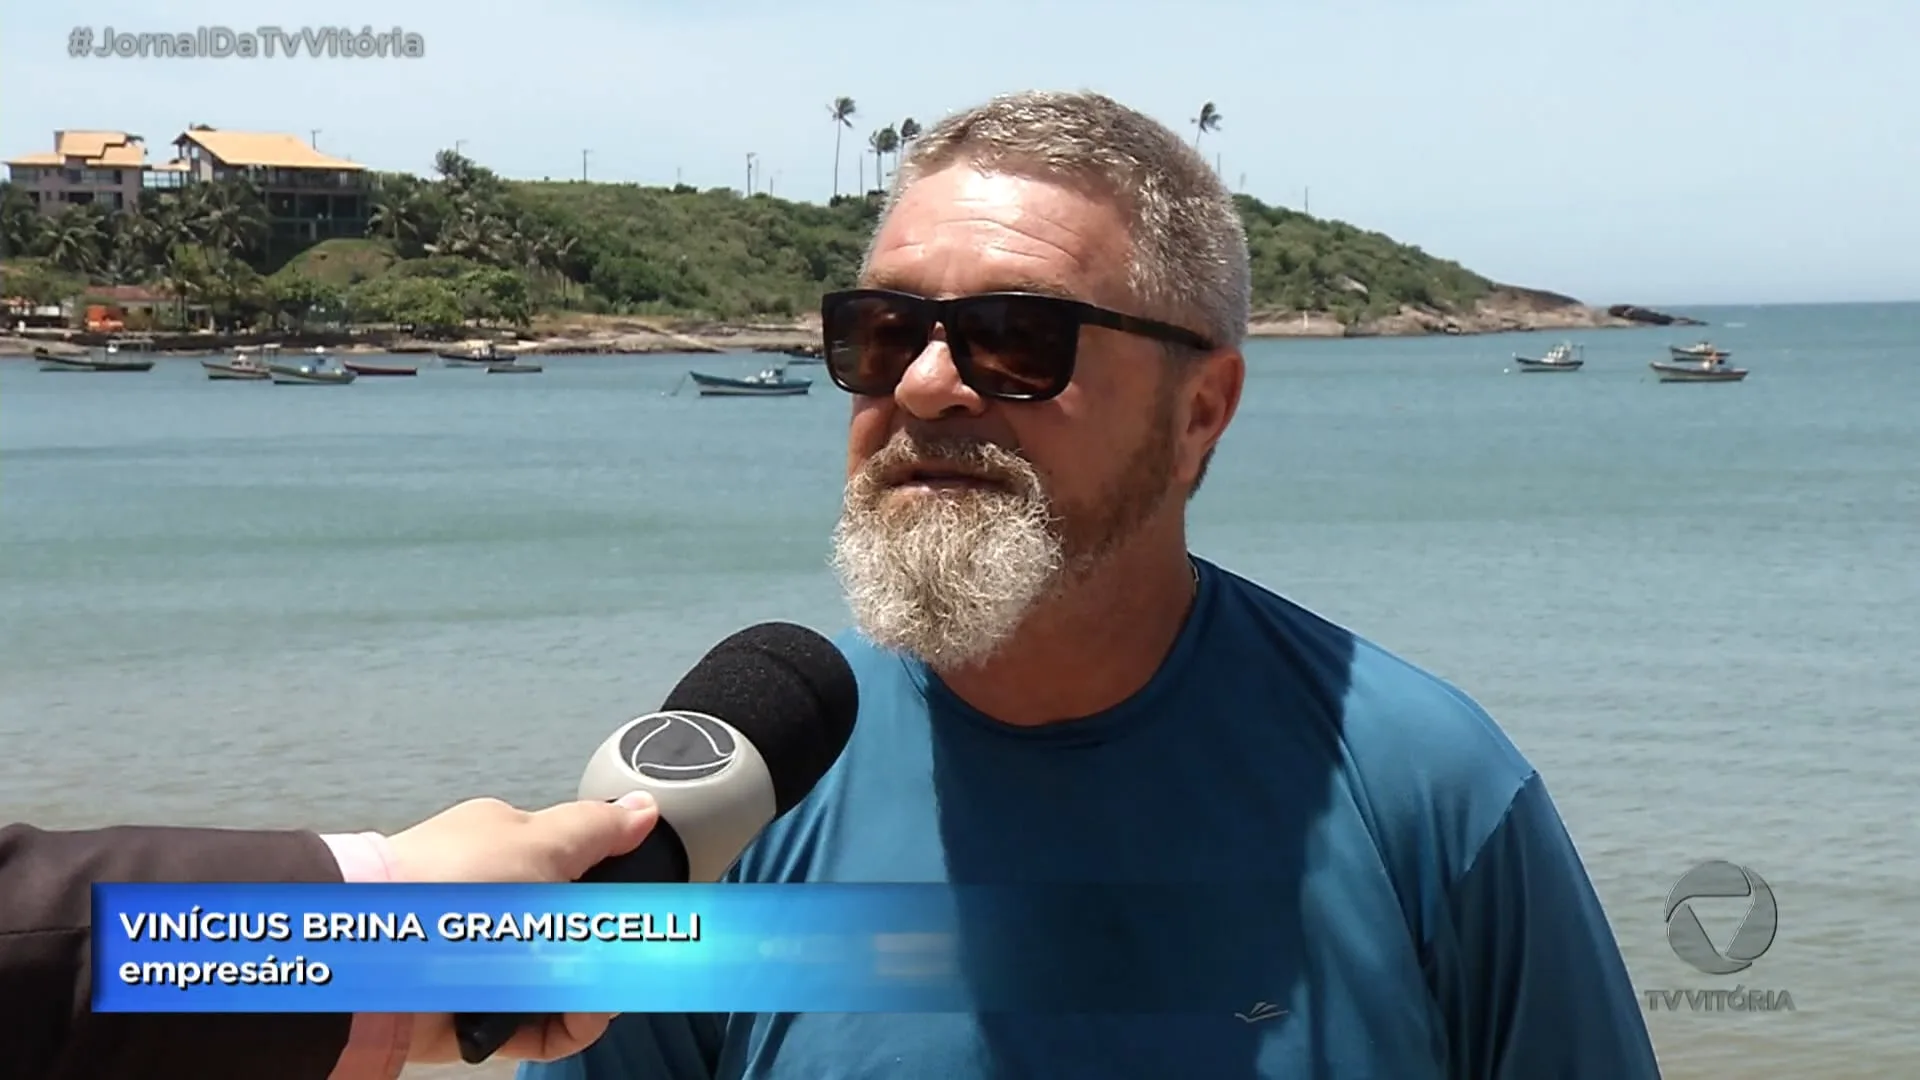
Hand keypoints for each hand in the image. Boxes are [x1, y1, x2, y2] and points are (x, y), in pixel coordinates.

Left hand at [376, 792, 658, 1065]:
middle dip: (610, 949)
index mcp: (514, 853)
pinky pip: (543, 1027)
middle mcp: (506, 908)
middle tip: (621, 955)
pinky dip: (565, 1026)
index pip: (585, 872)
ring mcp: (496, 962)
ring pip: (568, 983)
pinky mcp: (485, 1012)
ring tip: (591, 991)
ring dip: (591, 991)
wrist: (370, 956)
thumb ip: (598, 828)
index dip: (620, 892)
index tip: (644, 908)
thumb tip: (642, 807)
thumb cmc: (443, 883)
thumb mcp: (538, 839)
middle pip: (583, 935)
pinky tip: (573, 1017)